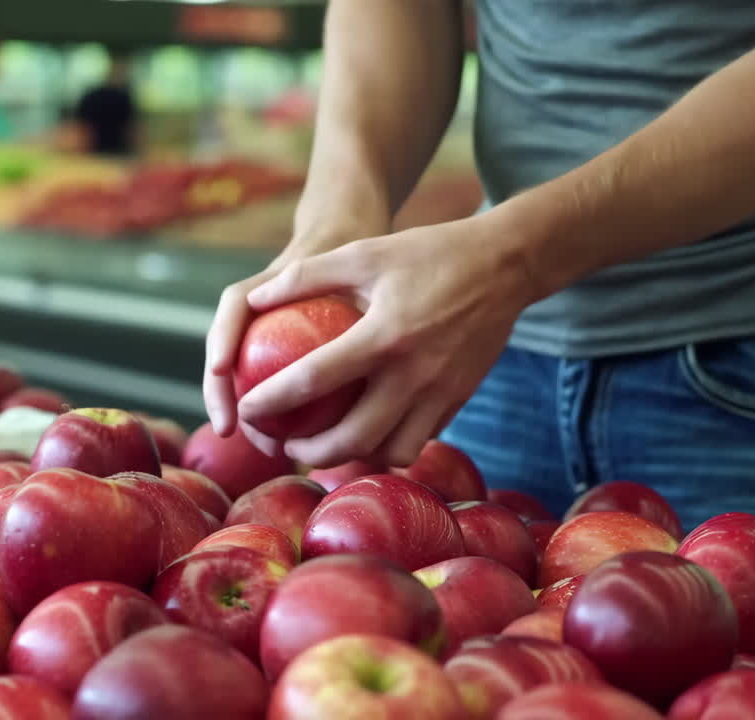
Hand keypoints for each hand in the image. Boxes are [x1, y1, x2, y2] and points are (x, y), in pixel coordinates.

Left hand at [235, 216, 536, 467]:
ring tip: (325, 446)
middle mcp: (414, 373)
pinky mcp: (458, 399)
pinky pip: (419, 440)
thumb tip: (252, 302)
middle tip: (285, 444)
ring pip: (391, 452)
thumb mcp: (365, 253)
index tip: (248, 409)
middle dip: (310, 452)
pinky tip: (367, 433)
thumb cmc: (428, 253)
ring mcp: (441, 392)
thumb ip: (306, 276)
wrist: (506, 265)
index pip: (315, 380)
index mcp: (384, 334)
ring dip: (353, 458)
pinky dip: (388, 446)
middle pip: (353, 439)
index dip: (274, 400)